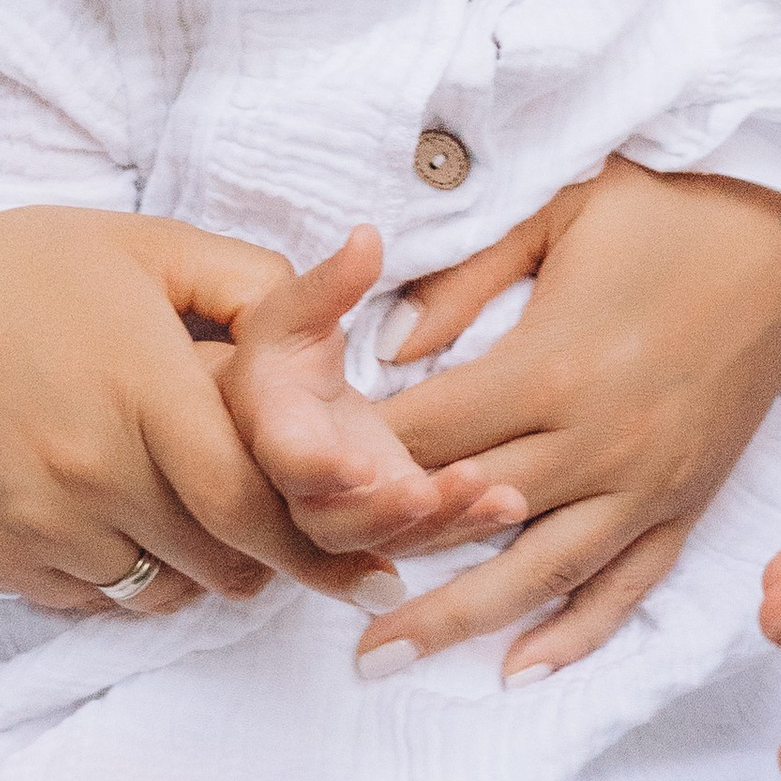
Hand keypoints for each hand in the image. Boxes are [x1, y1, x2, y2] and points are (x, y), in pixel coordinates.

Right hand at [0, 194, 416, 618]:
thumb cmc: (16, 269)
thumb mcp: (146, 247)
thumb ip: (255, 285)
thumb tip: (352, 301)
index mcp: (142, 388)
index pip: (253, 500)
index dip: (324, 542)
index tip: (376, 563)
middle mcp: (92, 469)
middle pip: (223, 560)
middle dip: (276, 557)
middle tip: (307, 547)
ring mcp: (39, 524)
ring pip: (165, 591)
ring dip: (205, 571)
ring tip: (217, 532)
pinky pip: (97, 600)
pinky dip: (132, 578)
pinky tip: (136, 530)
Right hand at [212, 226, 529, 601]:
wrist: (273, 401)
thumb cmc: (283, 346)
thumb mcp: (296, 309)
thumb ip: (331, 284)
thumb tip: (366, 238)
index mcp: (269, 428)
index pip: (283, 461)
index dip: (317, 471)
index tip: (362, 465)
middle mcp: (297, 487)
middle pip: (330, 524)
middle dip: (385, 514)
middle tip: (435, 489)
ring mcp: (340, 514)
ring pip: (381, 542)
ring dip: (437, 526)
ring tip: (497, 495)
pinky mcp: (380, 521)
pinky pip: (415, 539)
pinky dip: (462, 526)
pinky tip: (511, 504)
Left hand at [353, 162, 780, 676]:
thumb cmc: (667, 203)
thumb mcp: (554, 213)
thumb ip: (464, 283)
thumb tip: (384, 353)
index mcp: (555, 367)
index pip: (427, 434)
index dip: (356, 456)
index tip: (302, 470)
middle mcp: (601, 441)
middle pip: (466, 516)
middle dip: (380, 548)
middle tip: (309, 588)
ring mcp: (651, 481)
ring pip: (538, 574)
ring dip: (456, 621)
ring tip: (378, 663)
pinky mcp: (692, 499)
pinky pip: (629, 584)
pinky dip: (576, 633)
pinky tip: (520, 671)